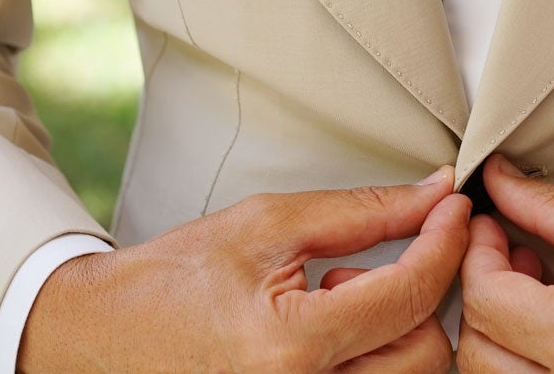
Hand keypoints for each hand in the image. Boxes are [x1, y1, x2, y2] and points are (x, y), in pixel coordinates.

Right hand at [20, 165, 470, 372]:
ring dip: (391, 334)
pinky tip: (329, 337)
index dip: (444, 242)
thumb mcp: (267, 224)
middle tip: (358, 271)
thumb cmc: (172, 281)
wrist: (100, 338)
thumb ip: (361, 212)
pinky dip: (372, 361)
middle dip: (414, 300)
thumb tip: (432, 196)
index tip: (454, 209)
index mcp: (290, 346)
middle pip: (425, 354)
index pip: (409, 294)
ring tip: (331, 305)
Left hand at [455, 153, 553, 372]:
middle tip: (509, 250)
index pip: (485, 298)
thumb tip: (499, 182)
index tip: (489, 224)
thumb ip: (553, 209)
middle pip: (479, 351)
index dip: (476, 251)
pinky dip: (527, 361)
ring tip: (536, 286)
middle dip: (481, 292)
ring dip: (499, 332)